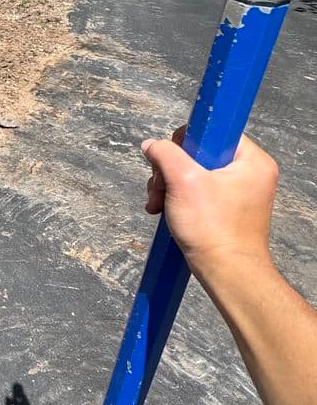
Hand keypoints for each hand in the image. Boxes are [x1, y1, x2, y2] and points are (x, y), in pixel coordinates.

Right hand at [141, 129, 278, 288]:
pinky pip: (199, 191)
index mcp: (252, 160)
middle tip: (160, 189)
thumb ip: (165, 154)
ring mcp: (240, 192)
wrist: (227, 273)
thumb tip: (151, 145)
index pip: (213, 131)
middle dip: (171, 171)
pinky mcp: (229, 208)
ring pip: (194, 173)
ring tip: (158, 205)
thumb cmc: (213, 230)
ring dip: (170, 186)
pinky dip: (179, 198)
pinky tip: (165, 211)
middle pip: (199, 153)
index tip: (173, 161)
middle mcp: (251, 173)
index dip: (186, 142)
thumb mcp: (182, 181)